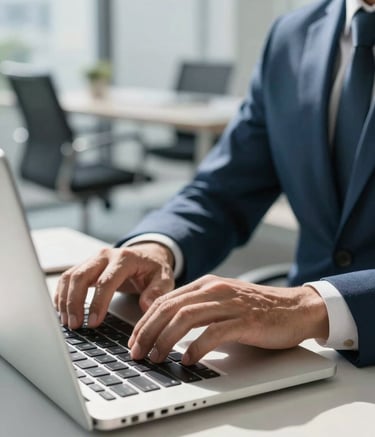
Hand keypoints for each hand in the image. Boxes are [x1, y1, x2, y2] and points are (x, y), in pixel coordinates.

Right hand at [54, 242, 174, 329]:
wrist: (148, 255)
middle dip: (74, 302)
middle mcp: (105, 256)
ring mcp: (93, 259)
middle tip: (74, 325)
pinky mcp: (85, 265)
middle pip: (81, 276)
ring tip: (67, 322)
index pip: (106, 280)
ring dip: (65, 300)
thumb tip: (146, 305)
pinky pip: (67, 278)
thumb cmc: (154, 268)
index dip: (98, 302)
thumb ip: (157, 291)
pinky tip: (62, 311)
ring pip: (70, 277)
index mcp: (125, 258)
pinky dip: (61, 294)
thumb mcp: (164, 278)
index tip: (94, 322)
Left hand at [128, 274, 328, 364]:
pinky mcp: (245, 319)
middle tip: (137, 352)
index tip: (134, 340)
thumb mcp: (222, 301)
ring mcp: (229, 303)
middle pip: (170, 308)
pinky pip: (213, 333)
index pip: (165, 300)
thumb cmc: (257, 308)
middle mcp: (214, 289)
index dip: (145, 321)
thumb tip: (168, 327)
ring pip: (186, 318)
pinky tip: (188, 360)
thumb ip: (198, 308)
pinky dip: (197, 347)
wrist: (295, 308)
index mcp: (206, 284)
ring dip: (165, 339)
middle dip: (148, 331)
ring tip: (156, 357)